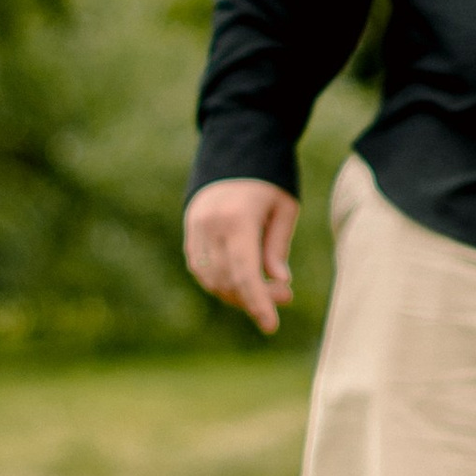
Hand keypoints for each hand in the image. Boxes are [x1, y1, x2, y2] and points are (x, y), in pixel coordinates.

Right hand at [184, 178, 299, 333]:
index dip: (258, 303)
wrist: (235, 148)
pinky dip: (220, 282)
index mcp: (236, 218)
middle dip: (255, 298)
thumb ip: (278, 247)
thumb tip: (279, 282)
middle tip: (286, 296)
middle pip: (227, 280)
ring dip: (237, 293)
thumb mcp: (284, 208)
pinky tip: (244, 281)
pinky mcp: (189, 230)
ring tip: (269, 289)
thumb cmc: (269, 179)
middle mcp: (210, 225)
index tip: (271, 327)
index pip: (245, 273)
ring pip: (210, 279)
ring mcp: (195, 228)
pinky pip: (200, 268)